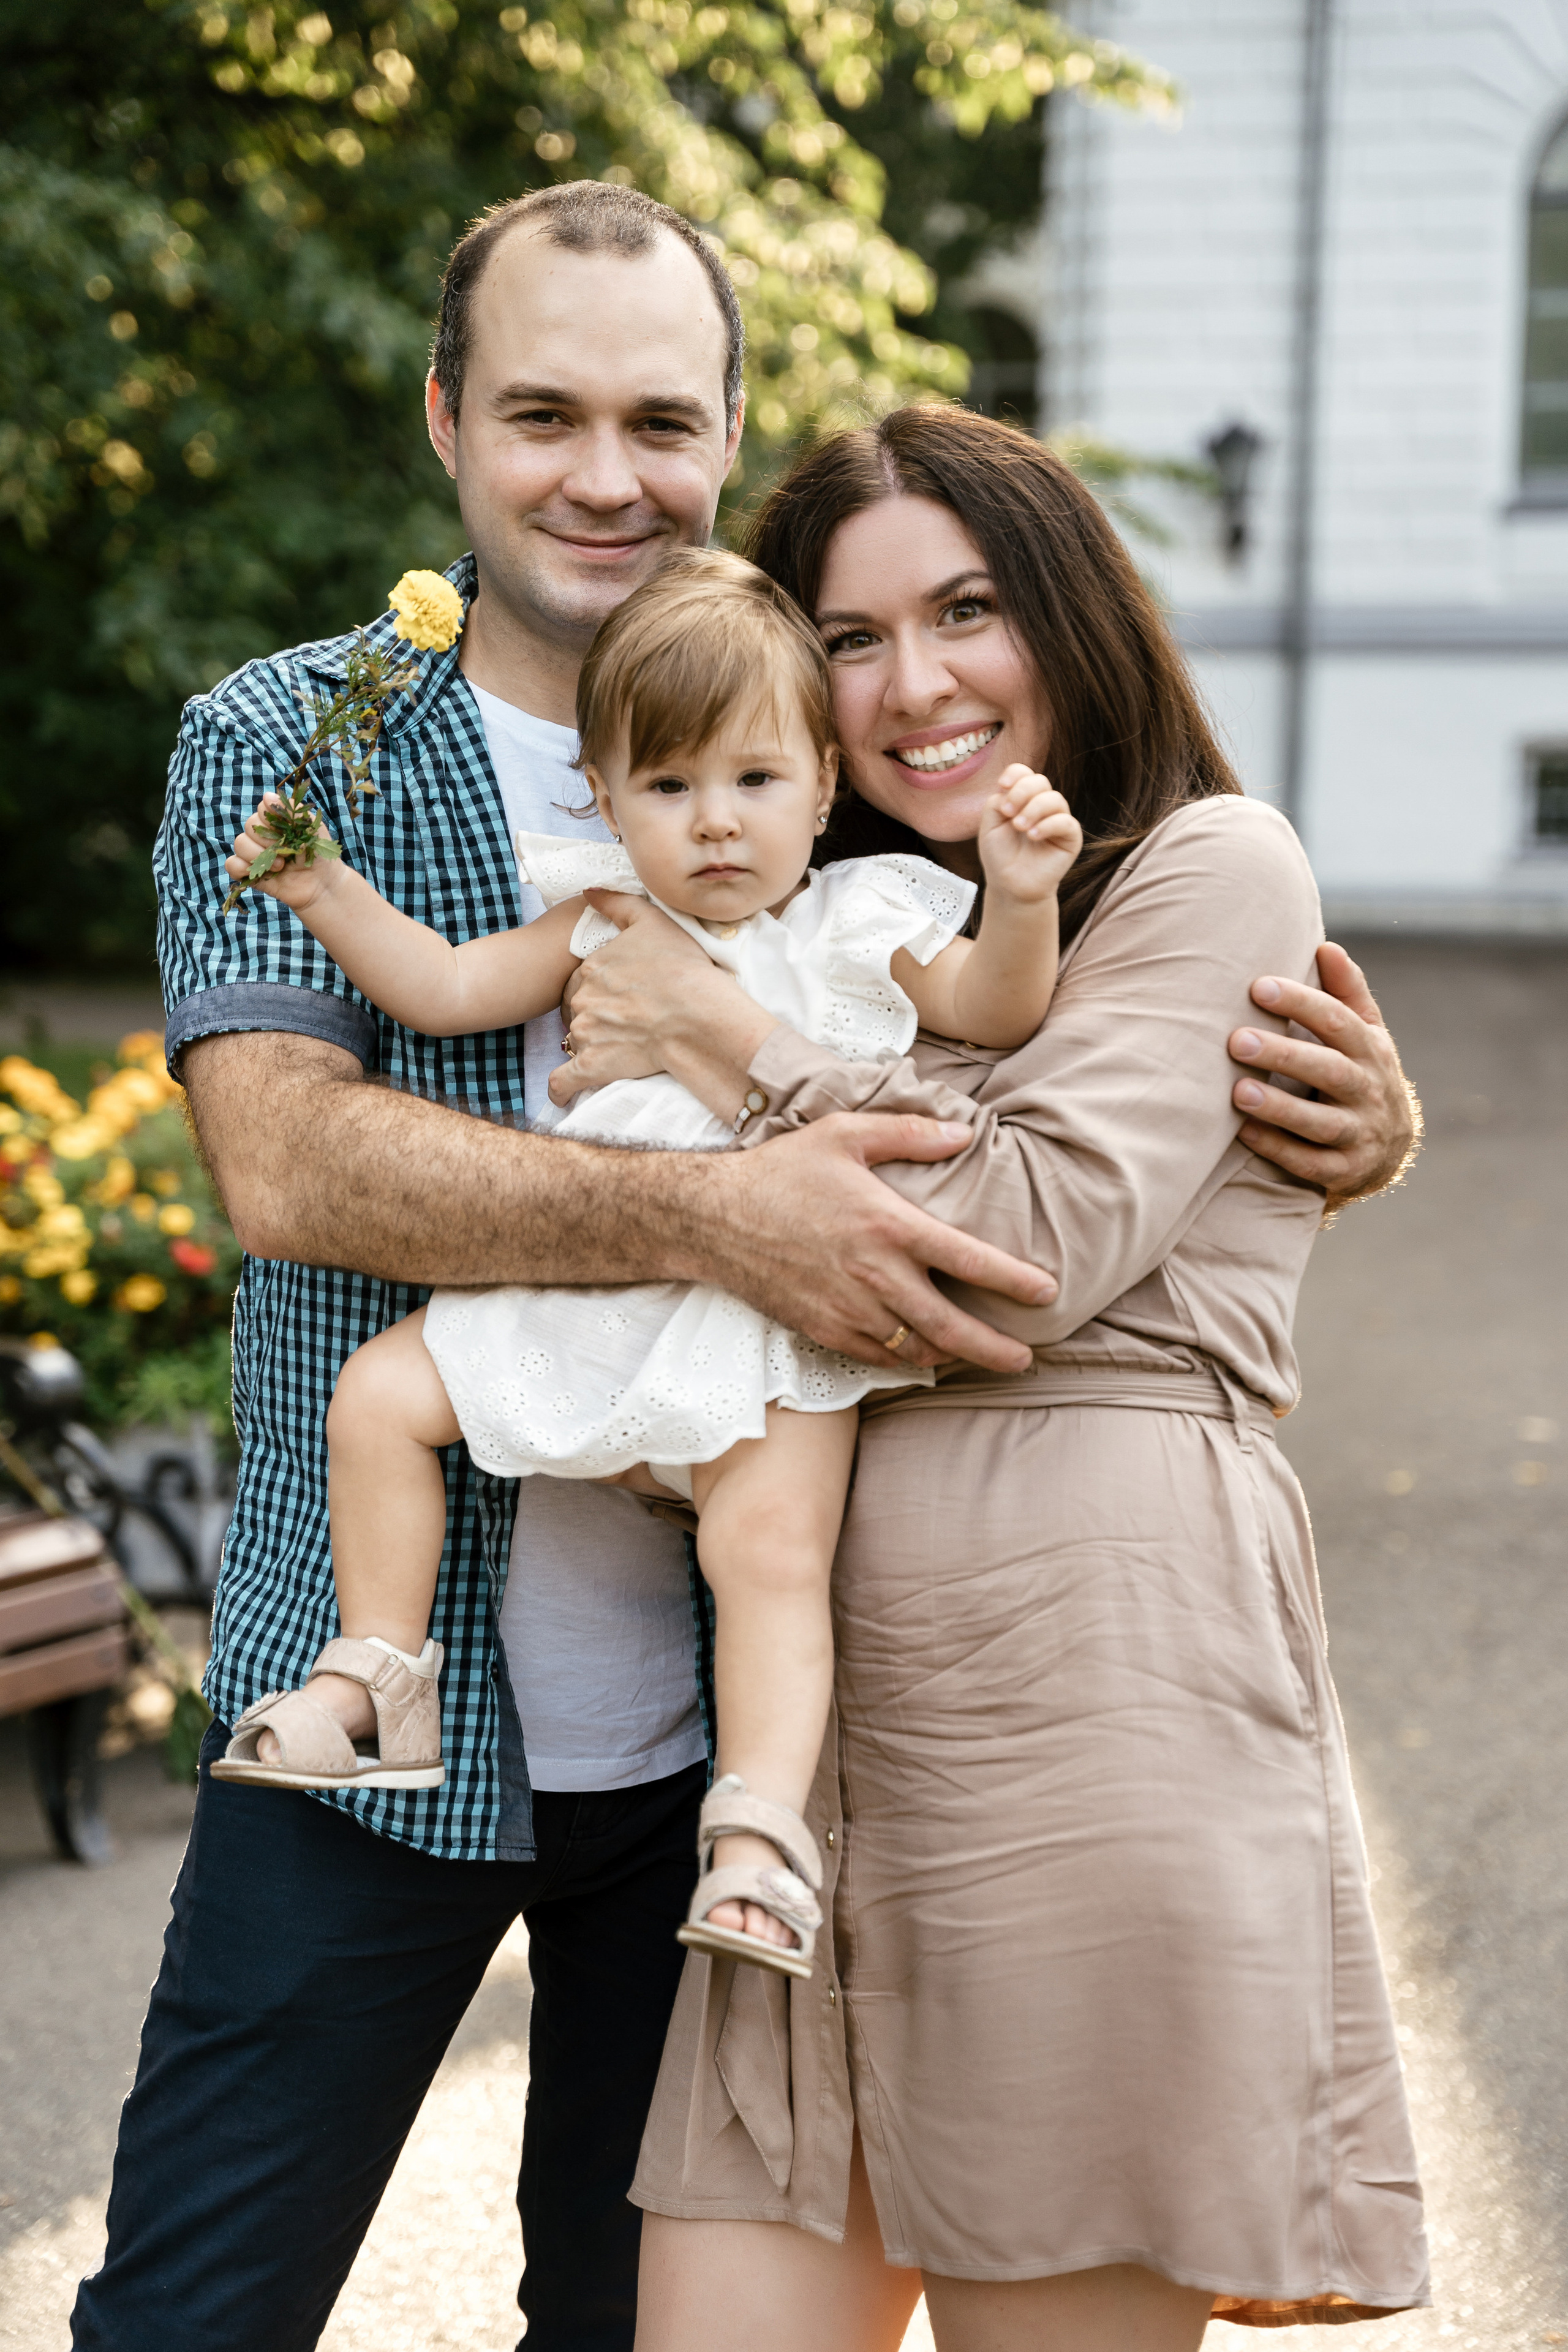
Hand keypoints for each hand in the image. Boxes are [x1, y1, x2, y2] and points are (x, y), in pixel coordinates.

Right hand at [225, 795, 339, 909]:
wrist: (323, 886)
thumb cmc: (319, 855)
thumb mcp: (312, 828)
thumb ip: (293, 809)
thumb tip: (267, 795)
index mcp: (276, 822)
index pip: (262, 809)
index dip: (272, 818)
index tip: (286, 829)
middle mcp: (263, 836)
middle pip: (249, 825)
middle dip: (268, 839)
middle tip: (287, 853)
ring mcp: (255, 854)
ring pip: (240, 843)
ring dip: (258, 854)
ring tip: (279, 866)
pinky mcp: (250, 873)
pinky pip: (232, 865)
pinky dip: (240, 867)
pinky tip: (260, 872)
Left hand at [551, 890, 776, 1112]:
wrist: (699, 1016)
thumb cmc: (682, 969)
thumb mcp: (653, 921)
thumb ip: (617, 903)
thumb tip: (589, 891)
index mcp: (592, 967)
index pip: (583, 978)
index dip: (599, 986)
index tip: (620, 994)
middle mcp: (582, 998)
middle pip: (577, 1008)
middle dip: (592, 1014)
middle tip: (622, 1020)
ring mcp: (585, 1033)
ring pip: (574, 1040)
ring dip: (587, 1044)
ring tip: (616, 1048)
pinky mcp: (593, 1065)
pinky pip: (564, 1081)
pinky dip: (561, 1088)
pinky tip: (563, 1094)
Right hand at [714, 1113, 1057, 1370]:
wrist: (713, 1218)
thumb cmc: (781, 1171)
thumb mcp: (845, 1134)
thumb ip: (910, 1133)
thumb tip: (963, 1133)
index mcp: (890, 1226)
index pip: (970, 1262)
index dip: (1015, 1282)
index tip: (1047, 1293)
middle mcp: (875, 1276)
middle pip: (952, 1328)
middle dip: (995, 1349)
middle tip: (1024, 1359)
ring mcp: (848, 1310)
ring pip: (917, 1350)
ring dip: (952, 1357)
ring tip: (977, 1356)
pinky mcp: (823, 1330)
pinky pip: (878, 1358)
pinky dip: (906, 1362)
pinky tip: (921, 1355)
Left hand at [977, 766, 1081, 902]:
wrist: (1010, 885)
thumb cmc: (1000, 856)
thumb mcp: (989, 825)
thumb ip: (996, 802)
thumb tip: (1011, 790)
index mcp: (1023, 799)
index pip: (1025, 773)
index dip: (1015, 773)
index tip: (1002, 786)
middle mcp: (1042, 806)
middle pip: (1040, 781)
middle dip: (1022, 792)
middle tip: (1008, 813)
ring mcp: (1058, 820)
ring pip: (1054, 799)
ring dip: (1034, 809)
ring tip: (1019, 828)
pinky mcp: (1071, 837)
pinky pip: (1066, 822)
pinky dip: (1047, 825)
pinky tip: (1032, 836)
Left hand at [1229, 942, 1421, 1205]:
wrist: (1388, 1150)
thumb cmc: (1361, 1075)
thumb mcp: (1365, 1035)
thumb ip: (1346, 993)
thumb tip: (1326, 945)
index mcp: (1371, 1050)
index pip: (1338, 1021)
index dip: (1301, 1003)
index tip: (1258, 987)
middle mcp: (1370, 1091)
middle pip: (1328, 1070)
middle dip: (1283, 1054)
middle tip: (1236, 1041)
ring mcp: (1359, 1134)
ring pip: (1320, 1122)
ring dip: (1279, 1108)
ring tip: (1237, 1092)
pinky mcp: (1345, 1172)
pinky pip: (1310, 1164)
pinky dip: (1278, 1150)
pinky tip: (1243, 1134)